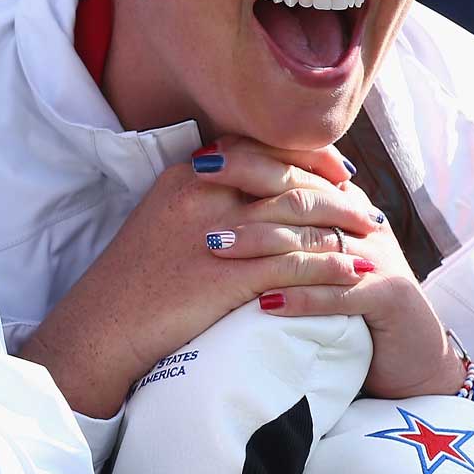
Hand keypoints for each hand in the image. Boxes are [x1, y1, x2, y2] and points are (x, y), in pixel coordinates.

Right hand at [21, 138, 372, 417]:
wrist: (103, 327)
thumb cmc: (132, 282)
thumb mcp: (161, 219)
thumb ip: (203, 199)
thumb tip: (252, 194)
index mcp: (186, 176)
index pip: (261, 147)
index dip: (308, 155)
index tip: (340, 169)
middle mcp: (202, 194)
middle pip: (287, 177)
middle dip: (337, 192)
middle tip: (366, 208)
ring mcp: (214, 234)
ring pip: (296, 217)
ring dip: (342, 227)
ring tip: (370, 240)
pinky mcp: (225, 277)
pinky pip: (292, 263)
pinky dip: (328, 266)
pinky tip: (352, 273)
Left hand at [200, 141, 459, 398]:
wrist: (411, 352)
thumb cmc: (349, 301)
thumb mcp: (318, 254)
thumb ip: (288, 223)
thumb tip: (224, 195)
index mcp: (343, 205)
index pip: (295, 168)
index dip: (250, 157)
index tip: (203, 153)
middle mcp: (362, 221)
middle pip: (301, 193)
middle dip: (247, 181)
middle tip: (198, 178)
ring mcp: (378, 256)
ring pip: (314, 241)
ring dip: (262, 243)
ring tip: (215, 246)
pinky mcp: (389, 295)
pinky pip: (339, 293)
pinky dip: (301, 297)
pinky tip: (264, 303)